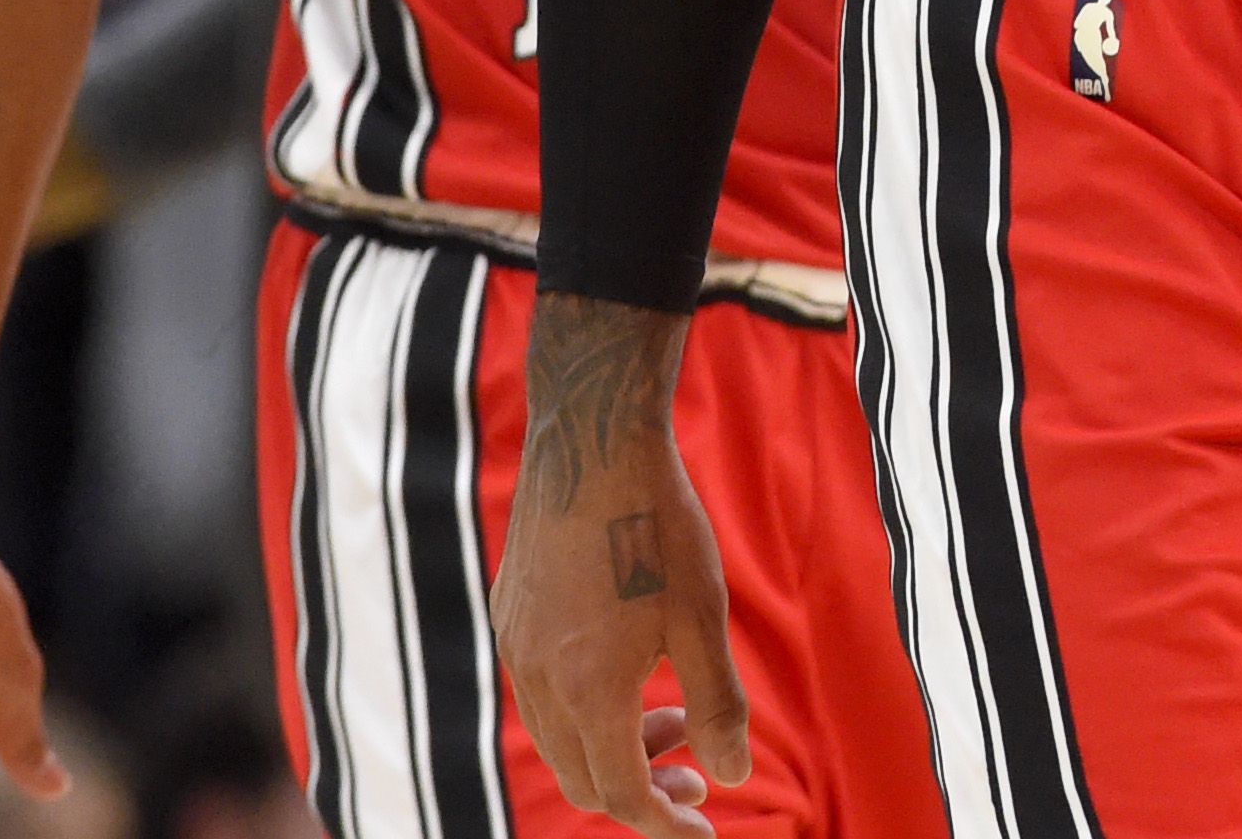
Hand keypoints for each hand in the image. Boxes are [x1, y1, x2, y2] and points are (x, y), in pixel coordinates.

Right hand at [495, 295, 743, 838]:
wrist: (593, 440)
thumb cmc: (660, 525)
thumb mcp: (704, 618)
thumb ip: (718, 706)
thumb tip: (732, 776)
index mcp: (589, 691)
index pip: (622, 796)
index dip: (666, 823)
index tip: (705, 824)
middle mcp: (539, 679)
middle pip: (583, 779)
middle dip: (643, 790)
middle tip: (696, 771)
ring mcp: (516, 646)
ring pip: (558, 739)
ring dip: (614, 746)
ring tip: (672, 713)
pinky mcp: (509, 614)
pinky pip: (540, 692)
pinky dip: (585, 709)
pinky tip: (629, 667)